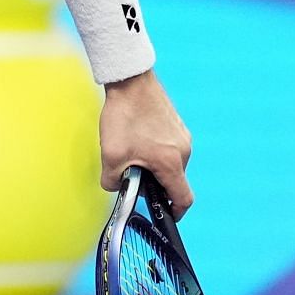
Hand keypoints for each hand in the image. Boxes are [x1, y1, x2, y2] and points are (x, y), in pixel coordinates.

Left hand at [100, 69, 193, 215]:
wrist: (130, 80)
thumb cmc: (124, 116)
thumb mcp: (111, 155)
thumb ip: (112, 181)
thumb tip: (115, 188)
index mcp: (171, 163)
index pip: (184, 199)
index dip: (175, 212)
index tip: (165, 215)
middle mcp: (183, 150)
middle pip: (175, 180)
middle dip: (156, 185)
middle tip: (134, 177)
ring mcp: (182, 136)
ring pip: (171, 163)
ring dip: (154, 166)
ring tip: (132, 154)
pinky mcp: (176, 124)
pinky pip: (169, 147)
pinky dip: (156, 151)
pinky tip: (136, 139)